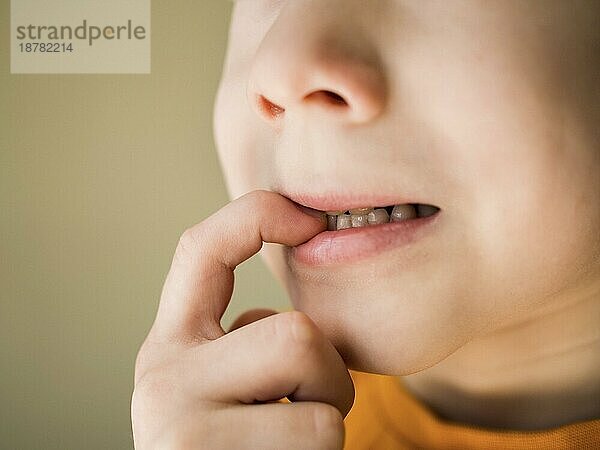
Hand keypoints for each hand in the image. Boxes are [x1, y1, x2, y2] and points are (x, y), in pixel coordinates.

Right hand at [131, 190, 354, 448]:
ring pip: (316, 386)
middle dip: (327, 374)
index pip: (201, 249)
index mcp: (169, 347)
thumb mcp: (223, 388)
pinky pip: (318, 435)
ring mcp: (183, 428)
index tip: (309, 218)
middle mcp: (162, 378)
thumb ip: (245, 342)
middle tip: (305, 409)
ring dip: (326, 418)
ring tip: (288, 447)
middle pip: (293, 332)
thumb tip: (291, 296)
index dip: (257, 216)